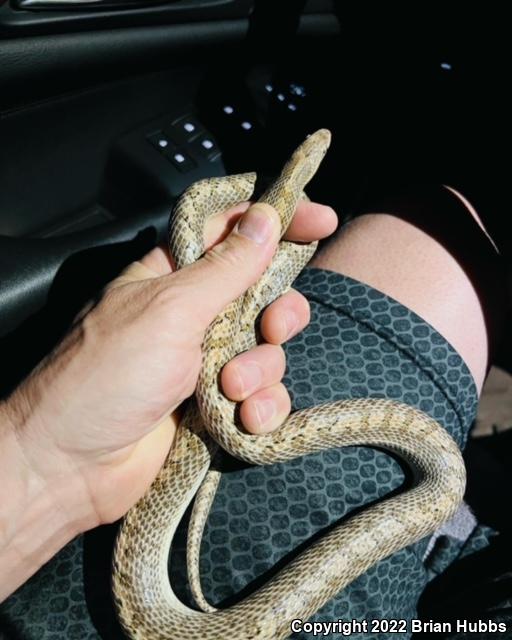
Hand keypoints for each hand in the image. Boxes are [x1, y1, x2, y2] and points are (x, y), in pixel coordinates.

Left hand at [3, 200, 336, 534]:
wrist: (72, 468)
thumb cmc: (105, 377)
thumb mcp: (169, 311)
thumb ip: (224, 269)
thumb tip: (264, 220)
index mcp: (173, 275)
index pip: (232, 232)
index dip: (277, 221)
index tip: (322, 220)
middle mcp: (193, 314)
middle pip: (263, 293)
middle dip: (278, 312)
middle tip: (273, 326)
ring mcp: (205, 361)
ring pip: (267, 349)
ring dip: (260, 369)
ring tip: (230, 388)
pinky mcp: (216, 404)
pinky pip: (262, 395)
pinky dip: (262, 407)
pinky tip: (244, 420)